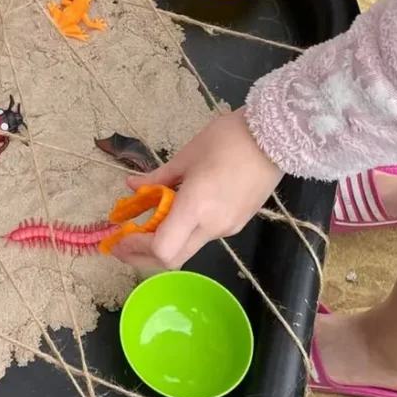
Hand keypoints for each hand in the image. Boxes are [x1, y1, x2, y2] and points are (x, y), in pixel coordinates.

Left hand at [110, 109, 283, 271]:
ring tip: (145, 224)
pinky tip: (175, 214)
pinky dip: (183, 232)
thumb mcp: (186, 156)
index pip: (162, 250)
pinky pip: (204, 235)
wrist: (277, 137)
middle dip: (142, 255)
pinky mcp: (238, 223)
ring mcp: (228, 228)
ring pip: (188, 248)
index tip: (119, 239)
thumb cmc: (229, 139)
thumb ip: (157, 178)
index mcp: (196, 207)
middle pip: (172, 260)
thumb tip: (132, 186)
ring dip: (163, 243)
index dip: (136, 250)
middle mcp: (212, 225)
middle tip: (123, 243)